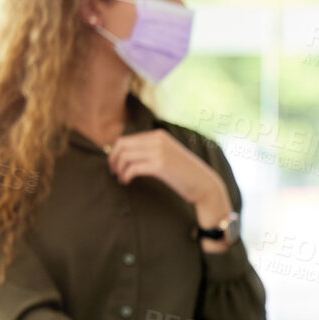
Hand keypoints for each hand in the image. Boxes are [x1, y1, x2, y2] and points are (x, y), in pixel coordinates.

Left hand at [107, 130, 232, 227]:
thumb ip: (151, 150)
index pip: (126, 139)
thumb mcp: (168, 155)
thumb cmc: (185, 174)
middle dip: (113, 159)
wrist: (205, 184)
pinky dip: (125, 176)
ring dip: (118, 169)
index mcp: (159, 135)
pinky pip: (133, 168)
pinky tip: (127, 182)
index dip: (116, 152)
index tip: (115, 165)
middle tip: (114, 172)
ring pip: (125, 156)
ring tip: (121, 179)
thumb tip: (127, 154)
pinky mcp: (160, 165)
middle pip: (122, 145)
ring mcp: (159, 152)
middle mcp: (158, 140)